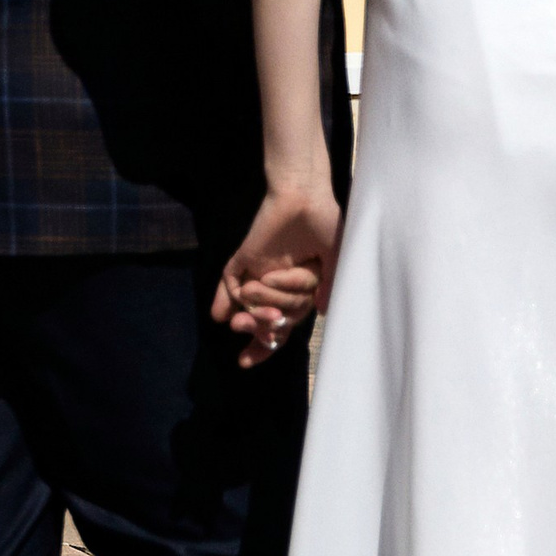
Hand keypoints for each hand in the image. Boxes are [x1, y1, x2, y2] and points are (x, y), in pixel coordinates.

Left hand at [215, 177, 341, 367]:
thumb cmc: (326, 221)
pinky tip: (220, 313)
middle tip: (256, 330)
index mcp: (300, 289)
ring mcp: (260, 269)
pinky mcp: (247, 255)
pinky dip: (224, 296)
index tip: (246, 363)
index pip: (282, 324)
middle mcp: (277, 283)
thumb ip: (329, 286)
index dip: (266, 345)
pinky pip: (231, 279)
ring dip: (253, 313)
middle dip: (259, 331)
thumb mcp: (336, 259)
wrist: (305, 192)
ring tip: (248, 314)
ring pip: (251, 304)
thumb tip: (319, 313)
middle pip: (266, 318)